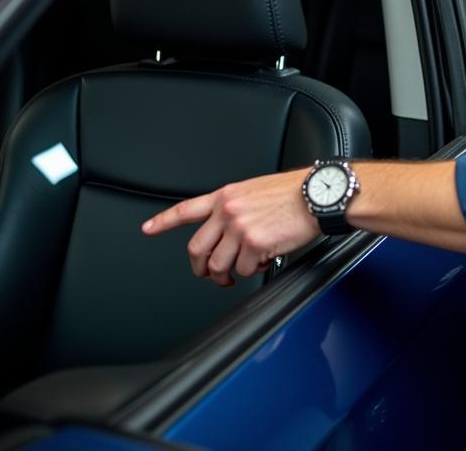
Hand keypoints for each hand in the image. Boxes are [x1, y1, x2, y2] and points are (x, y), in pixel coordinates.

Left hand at [141, 170, 318, 286]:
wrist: (317, 195)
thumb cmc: (293, 193)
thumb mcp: (255, 190)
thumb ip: (235, 207)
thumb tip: (226, 231)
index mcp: (227, 195)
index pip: (186, 209)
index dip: (163, 221)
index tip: (148, 229)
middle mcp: (228, 211)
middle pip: (196, 249)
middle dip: (200, 268)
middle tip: (210, 274)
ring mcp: (239, 228)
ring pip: (218, 265)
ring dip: (228, 274)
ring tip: (241, 270)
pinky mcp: (254, 244)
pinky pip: (244, 270)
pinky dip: (253, 271)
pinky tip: (264, 260)